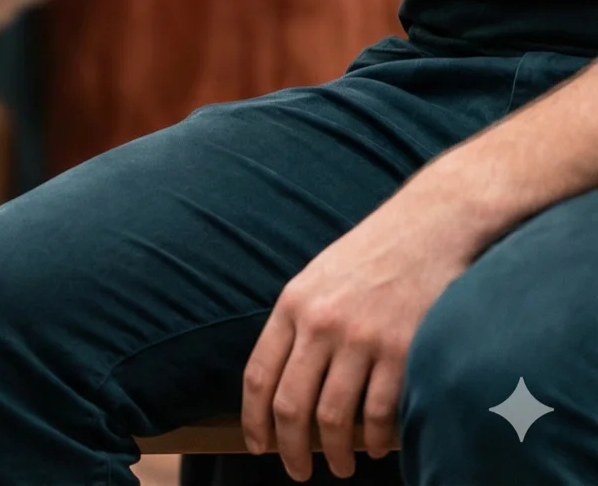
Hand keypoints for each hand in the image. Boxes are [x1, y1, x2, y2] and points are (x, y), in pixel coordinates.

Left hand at [241, 196, 474, 478]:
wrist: (430, 224)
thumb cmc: (372, 255)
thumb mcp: (316, 279)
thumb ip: (296, 325)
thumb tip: (278, 384)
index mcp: (292, 305)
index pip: (260, 376)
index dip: (254, 420)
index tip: (257, 446)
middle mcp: (322, 323)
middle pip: (292, 404)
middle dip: (290, 448)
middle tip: (297, 471)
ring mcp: (363, 337)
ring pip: (335, 415)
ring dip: (335, 451)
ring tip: (340, 466)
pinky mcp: (405, 348)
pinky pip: (383, 410)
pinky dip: (378, 438)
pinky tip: (379, 447)